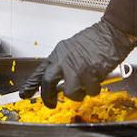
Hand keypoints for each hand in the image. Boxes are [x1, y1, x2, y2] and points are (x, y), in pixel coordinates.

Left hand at [20, 19, 136, 106]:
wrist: (112, 32)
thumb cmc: (96, 39)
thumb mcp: (72, 48)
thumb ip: (64, 63)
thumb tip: (60, 79)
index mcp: (58, 54)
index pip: (40, 71)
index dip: (31, 85)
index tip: (24, 94)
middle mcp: (64, 61)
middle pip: (48, 84)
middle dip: (49, 97)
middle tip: (52, 103)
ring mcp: (76, 68)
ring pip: (70, 93)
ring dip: (79, 94)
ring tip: (86, 87)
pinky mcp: (90, 74)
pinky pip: (90, 91)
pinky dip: (95, 89)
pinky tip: (98, 80)